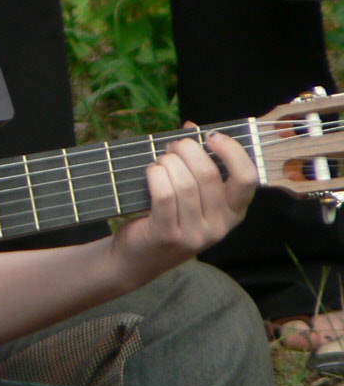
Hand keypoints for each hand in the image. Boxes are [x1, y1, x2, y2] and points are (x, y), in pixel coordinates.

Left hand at [110, 129, 257, 284]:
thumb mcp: (191, 195)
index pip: (247, 179)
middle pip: (208, 175)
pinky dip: (155, 175)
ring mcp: (195, 234)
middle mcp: (219, 226)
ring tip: (160, 162)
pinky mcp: (168, 236)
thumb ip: (197, 163)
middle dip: (187, 151)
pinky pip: (164, 196)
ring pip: (184, 183)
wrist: (137, 258)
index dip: (232, 152)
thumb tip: (191, 127)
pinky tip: (151, 172)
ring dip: (167, 163)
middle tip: (173, 146)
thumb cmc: (167, 217)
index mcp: (233, 212)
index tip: (212, 137)